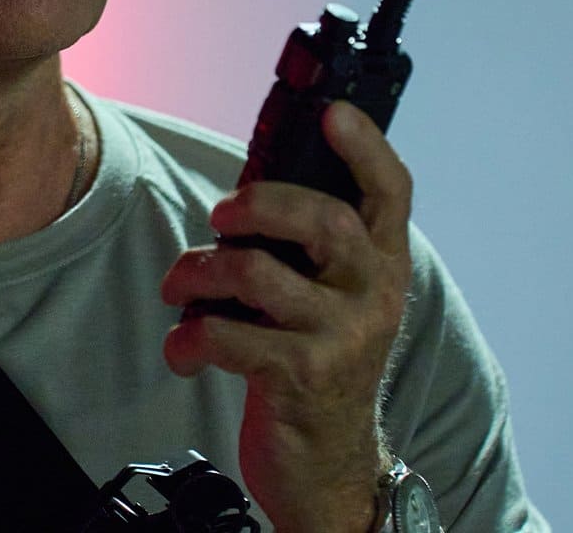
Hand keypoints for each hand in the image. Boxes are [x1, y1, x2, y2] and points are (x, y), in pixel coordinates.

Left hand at [160, 101, 413, 532]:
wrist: (327, 462)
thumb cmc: (314, 361)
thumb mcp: (329, 299)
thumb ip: (307, 247)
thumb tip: (246, 191)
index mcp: (383, 265)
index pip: (392, 192)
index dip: (366, 145)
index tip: (333, 111)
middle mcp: (373, 295)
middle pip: (323, 219)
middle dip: (257, 204)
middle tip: (219, 217)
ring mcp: (341, 337)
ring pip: (257, 273)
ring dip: (198, 273)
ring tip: (179, 289)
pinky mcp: (301, 376)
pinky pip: (226, 335)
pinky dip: (187, 339)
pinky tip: (182, 350)